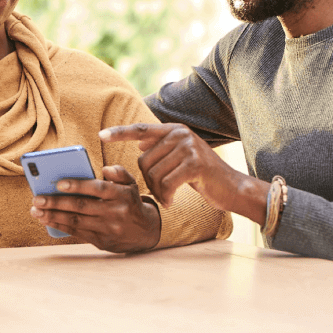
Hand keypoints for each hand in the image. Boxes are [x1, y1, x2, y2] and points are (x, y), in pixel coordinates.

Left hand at [29, 164, 161, 252]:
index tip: (58, 183)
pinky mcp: (101, 242)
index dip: (78, 186)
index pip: (98, 188)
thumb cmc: (130, 202)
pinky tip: (47, 220)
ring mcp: (108, 229)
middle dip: (57, 203)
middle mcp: (115, 212)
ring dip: (53, 216)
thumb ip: (119, 173)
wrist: (146, 232)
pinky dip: (60, 226)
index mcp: (122, 195)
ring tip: (36, 210)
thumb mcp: (131, 184)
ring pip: (76, 221)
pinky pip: (77, 233)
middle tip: (38, 198)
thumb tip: (104, 169)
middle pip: (82, 207)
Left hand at [99, 122, 267, 222]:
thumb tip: (140, 144)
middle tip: (162, 191)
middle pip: (144, 160)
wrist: (231, 187)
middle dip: (149, 181)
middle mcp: (180, 134)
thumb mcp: (181, 157)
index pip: (140, 130)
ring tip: (169, 197)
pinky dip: (167, 196)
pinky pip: (167, 183)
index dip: (120, 133)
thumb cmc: (202, 175)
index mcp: (174, 130)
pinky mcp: (195, 164)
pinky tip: (173, 202)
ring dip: (158, 191)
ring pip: (154, 174)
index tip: (102, 136)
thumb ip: (162, 149)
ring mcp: (188, 147)